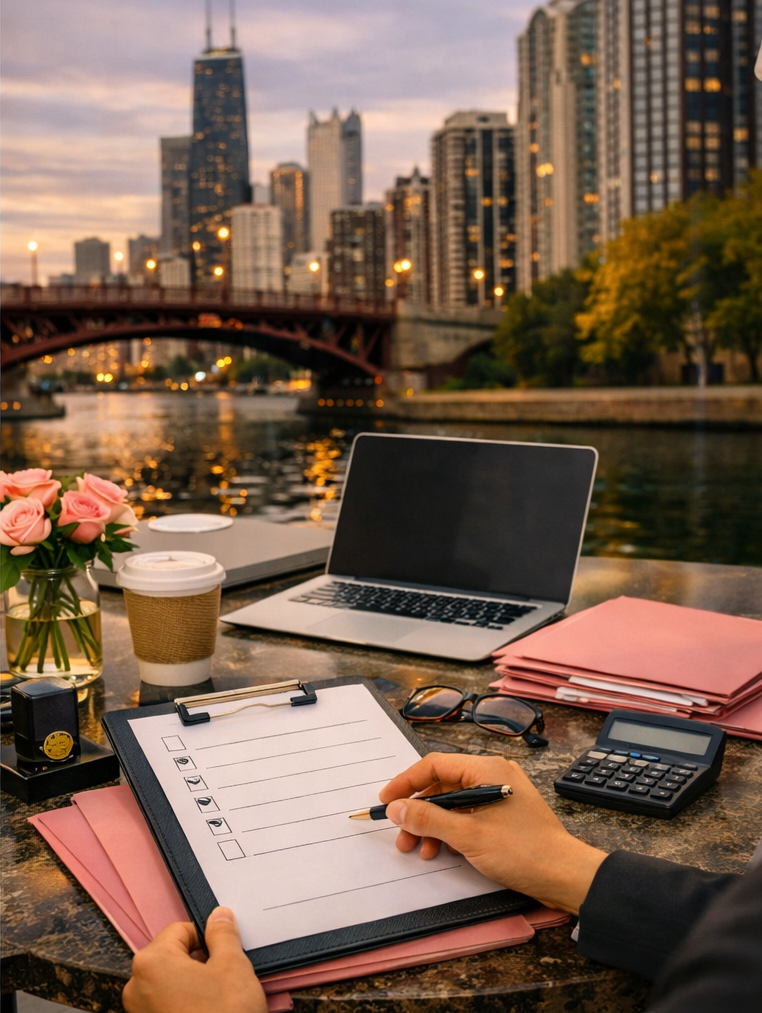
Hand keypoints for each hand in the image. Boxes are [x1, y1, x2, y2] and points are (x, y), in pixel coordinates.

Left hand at [122, 907, 267, 1012]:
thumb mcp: (232, 966)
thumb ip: (223, 934)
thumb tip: (218, 917)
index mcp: (152, 961)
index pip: (180, 930)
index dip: (206, 938)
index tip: (222, 953)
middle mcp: (137, 987)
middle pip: (173, 957)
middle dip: (198, 963)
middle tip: (223, 978)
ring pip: (170, 983)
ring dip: (193, 986)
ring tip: (216, 1000)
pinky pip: (167, 1006)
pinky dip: (186, 1005)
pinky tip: (207, 1012)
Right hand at [379, 753, 606, 914]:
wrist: (564, 875)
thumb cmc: (523, 851)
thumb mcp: (468, 836)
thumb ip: (428, 819)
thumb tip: (397, 809)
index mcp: (486, 769)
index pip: (435, 765)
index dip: (407, 782)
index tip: (387, 801)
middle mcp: (493, 775)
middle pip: (443, 785)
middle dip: (419, 811)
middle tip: (401, 835)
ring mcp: (499, 794)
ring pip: (453, 803)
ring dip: (433, 825)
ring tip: (420, 850)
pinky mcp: (503, 814)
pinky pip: (467, 814)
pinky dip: (451, 830)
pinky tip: (443, 850)